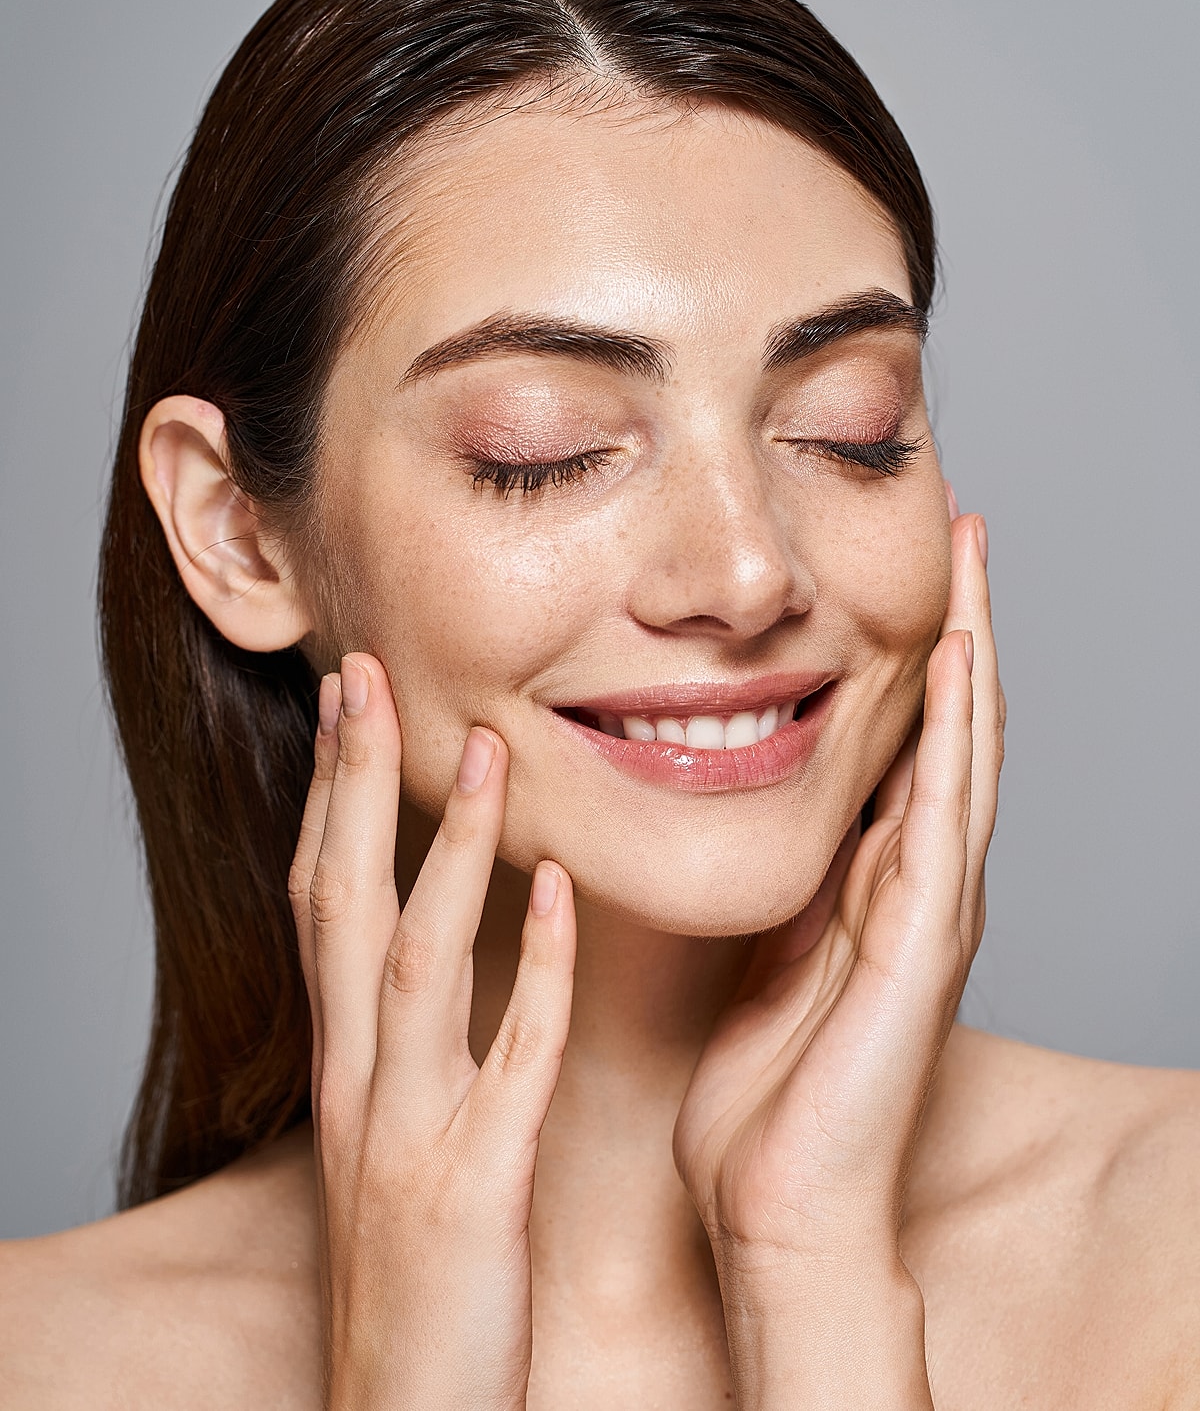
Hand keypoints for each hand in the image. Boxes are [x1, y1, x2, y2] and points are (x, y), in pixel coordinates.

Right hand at [288, 656, 575, 1410]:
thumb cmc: (414, 1272)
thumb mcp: (392, 1141)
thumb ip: (408, 1047)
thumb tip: (428, 955)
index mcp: (345, 1067)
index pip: (321, 905)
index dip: (326, 801)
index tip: (345, 705)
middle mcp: (360, 1083)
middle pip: (341, 904)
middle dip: (351, 786)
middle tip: (366, 674)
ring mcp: (409, 1130)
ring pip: (415, 962)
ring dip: (448, 851)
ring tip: (484, 751)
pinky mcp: (472, 1185)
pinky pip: (507, 1061)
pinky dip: (527, 969)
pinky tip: (556, 891)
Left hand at [673, 514, 1000, 1403]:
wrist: (782, 1202)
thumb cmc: (766, 1095)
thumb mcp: (765, 956)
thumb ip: (782, 886)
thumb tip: (754, 814)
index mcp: (873, 884)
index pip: (905, 743)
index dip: (912, 655)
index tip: (897, 570)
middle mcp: (916, 882)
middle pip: (950, 727)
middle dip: (958, 625)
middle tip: (958, 527)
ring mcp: (930, 908)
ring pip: (965, 749)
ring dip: (972, 647)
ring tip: (971, 553)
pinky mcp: (924, 939)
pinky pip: (944, 812)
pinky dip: (956, 731)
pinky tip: (959, 657)